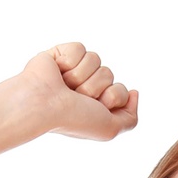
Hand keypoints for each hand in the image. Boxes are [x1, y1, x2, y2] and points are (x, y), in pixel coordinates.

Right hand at [21, 42, 138, 140]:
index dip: (112, 97)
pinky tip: (58, 71)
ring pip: (96, 60)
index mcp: (96, 104)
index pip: (121, 90)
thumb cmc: (73, 119)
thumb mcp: (110, 129)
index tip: (95, 107)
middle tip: (76, 97)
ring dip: (81, 75)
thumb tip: (134, 93)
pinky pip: (80, 49)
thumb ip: (130, 118)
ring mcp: (74, 70)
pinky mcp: (62, 53)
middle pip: (109, 74)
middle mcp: (85, 87)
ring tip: (65, 86)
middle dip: (95, 87)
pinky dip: (70, 61)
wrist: (44, 104)